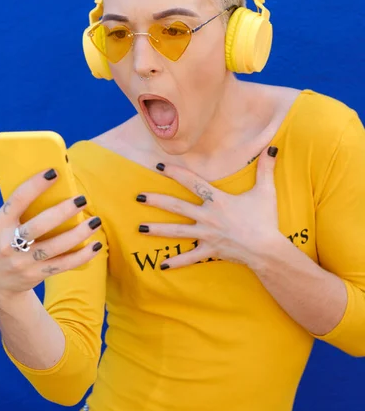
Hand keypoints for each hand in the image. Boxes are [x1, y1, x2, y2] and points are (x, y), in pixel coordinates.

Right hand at [0, 169, 102, 300]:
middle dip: (63, 211)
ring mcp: (23, 262)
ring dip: (78, 234)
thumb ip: (21, 210)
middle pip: (39, 226)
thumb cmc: (6, 243)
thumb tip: (57, 187)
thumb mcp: (3, 226)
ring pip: (55, 247)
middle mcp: (8, 244)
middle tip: (82, 199)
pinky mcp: (36, 274)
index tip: (54, 172)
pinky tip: (96, 246)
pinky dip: (82, 256)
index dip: (35, 185)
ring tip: (95, 222)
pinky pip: (63, 265)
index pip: (17, 200)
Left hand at [137, 146, 279, 269]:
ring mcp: (206, 235)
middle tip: (138, 197)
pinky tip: (161, 265)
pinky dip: (176, 261)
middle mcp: (208, 217)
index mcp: (218, 200)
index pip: (192, 182)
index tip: (159, 166)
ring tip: (140, 228)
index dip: (175, 173)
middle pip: (176, 206)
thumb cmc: (265, 220)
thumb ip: (266, 168)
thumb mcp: (265, 191)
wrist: (267, 249)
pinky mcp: (210, 251)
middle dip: (156, 201)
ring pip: (177, 232)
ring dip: (157, 229)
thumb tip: (272, 146)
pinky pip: (190, 257)